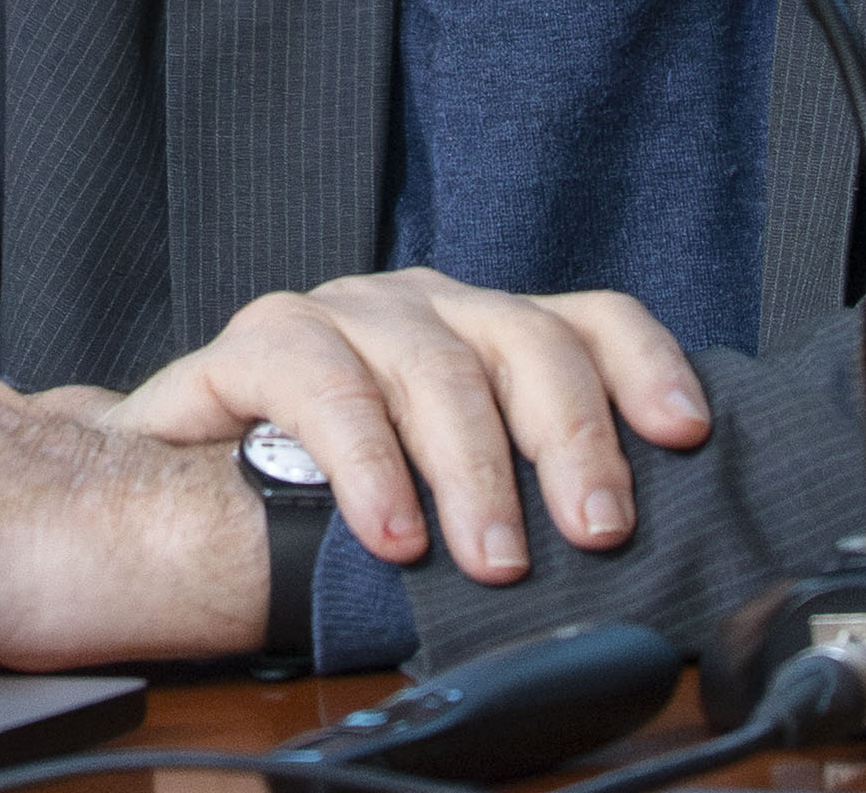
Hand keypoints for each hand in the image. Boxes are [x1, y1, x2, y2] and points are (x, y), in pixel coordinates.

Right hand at [102, 270, 710, 585]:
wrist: (180, 480)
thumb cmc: (333, 493)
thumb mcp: (446, 484)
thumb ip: (523, 489)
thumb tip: (623, 550)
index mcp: (483, 329)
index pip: (588, 319)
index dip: (644, 366)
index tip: (685, 433)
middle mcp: (423, 305)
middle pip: (525, 341)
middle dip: (570, 440)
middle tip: (595, 534)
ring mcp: (343, 313)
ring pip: (434, 365)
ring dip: (475, 471)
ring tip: (494, 560)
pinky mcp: (259, 341)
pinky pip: (324, 388)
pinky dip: (367, 466)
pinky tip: (390, 532)